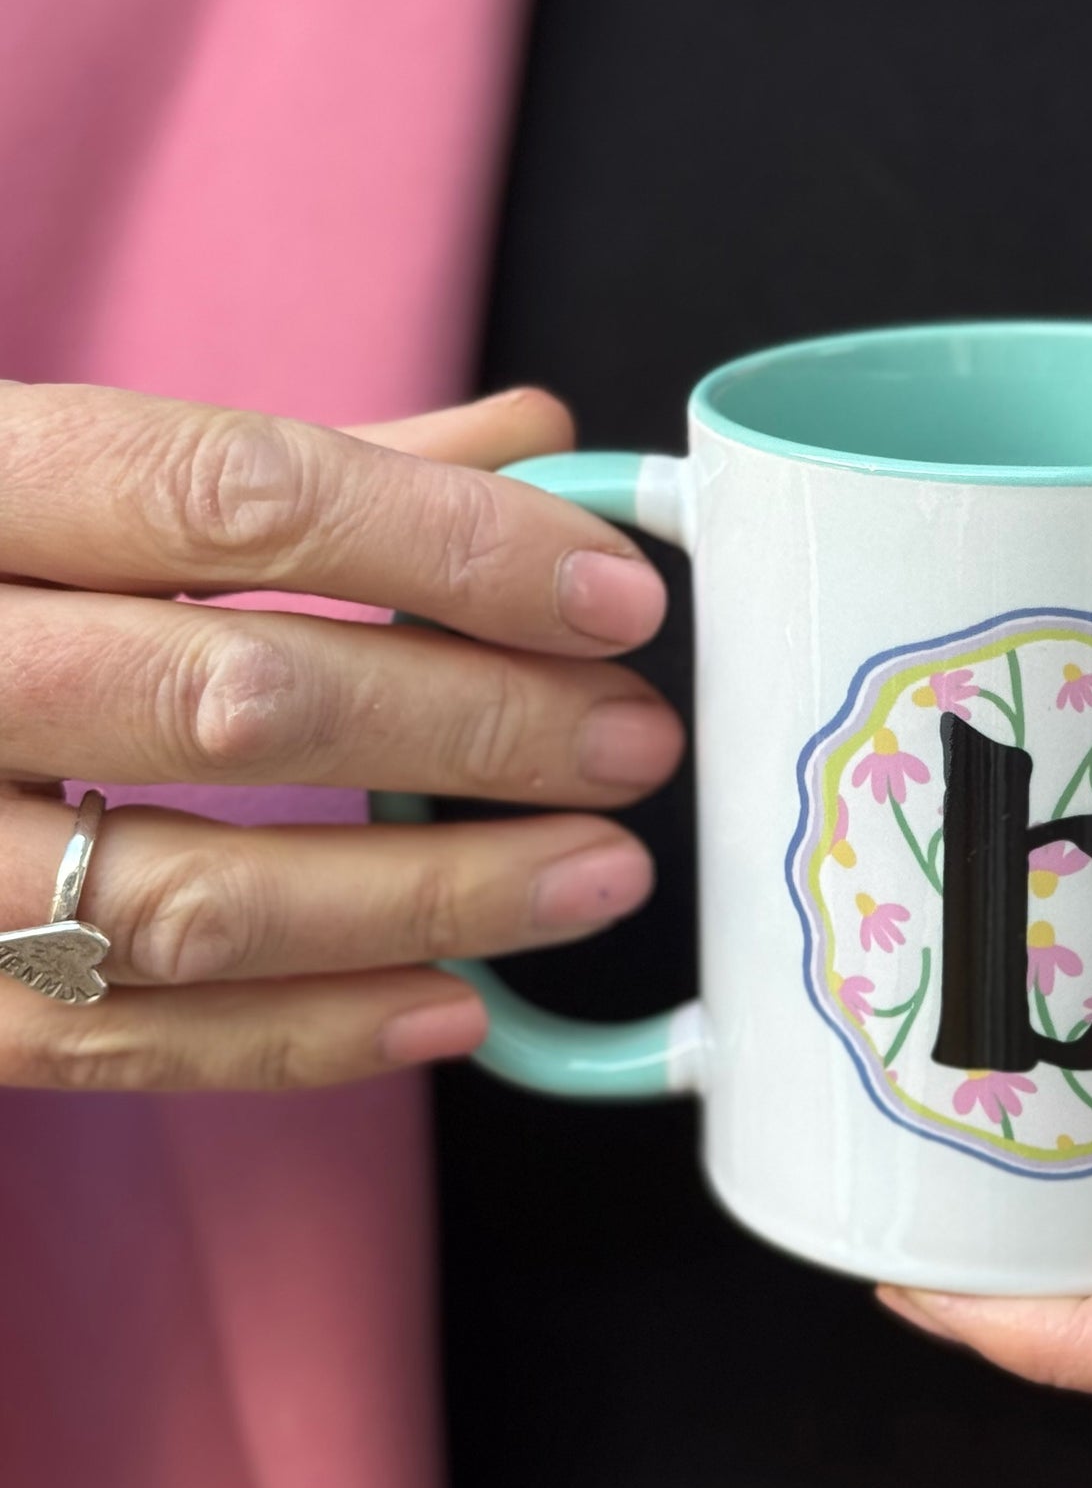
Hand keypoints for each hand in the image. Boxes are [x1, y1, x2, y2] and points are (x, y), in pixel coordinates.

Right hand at [0, 382, 680, 1089]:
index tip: (619, 595)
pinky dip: (309, 1036)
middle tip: (634, 743)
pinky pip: (122, 1044)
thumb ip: (300, 469)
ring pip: (185, 897)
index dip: (449, 545)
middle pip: (231, 699)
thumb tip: (535, 442)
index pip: (233, 494)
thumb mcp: (61, 472)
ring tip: (597, 877)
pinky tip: (461, 1006)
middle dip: (470, 726)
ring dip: (427, 896)